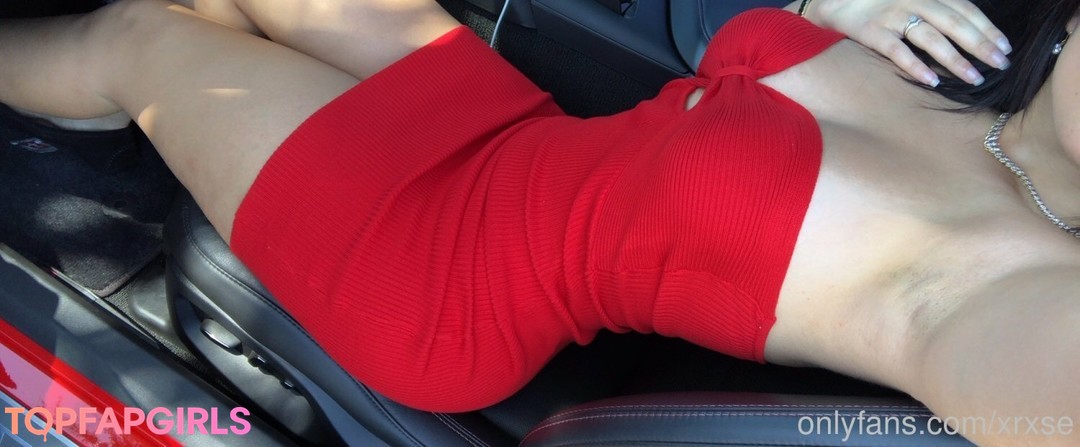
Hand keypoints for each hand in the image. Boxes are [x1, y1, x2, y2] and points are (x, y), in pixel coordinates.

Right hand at [796, 0, 1010, 86]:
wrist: (833, 0)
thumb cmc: (877, 3)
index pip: (965, 9)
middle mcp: (913, 0)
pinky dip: (915, 65)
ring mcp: (891, 15)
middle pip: (954, 23)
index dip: (987, 28)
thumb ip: (936, 9)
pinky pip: (897, 50)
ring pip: (930, 38)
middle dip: (980, 45)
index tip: (1005, 48)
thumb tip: (969, 32)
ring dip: (955, 59)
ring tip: (975, 78)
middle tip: (1000, 65)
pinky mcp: (871, 32)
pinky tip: (932, 81)